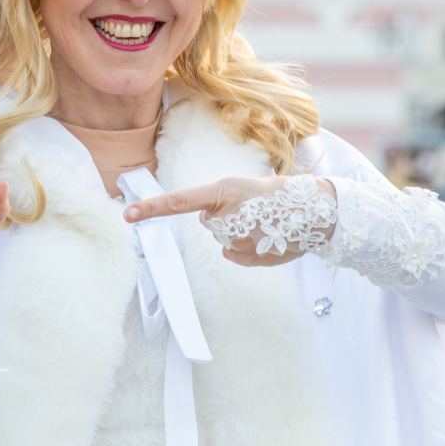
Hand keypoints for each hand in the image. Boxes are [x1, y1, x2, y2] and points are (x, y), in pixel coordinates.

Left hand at [123, 175, 336, 267]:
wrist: (317, 212)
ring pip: (224, 240)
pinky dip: (247, 250)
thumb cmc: (280, 196)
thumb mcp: (246, 189)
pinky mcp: (248, 257)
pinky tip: (266, 238)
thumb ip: (221, 204)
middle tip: (253, 210)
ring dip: (239, 234)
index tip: (128, 215)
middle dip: (225, 218)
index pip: (180, 201)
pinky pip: (235, 255)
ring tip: (264, 224)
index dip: (153, 209)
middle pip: (209, 223)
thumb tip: (210, 223)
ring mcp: (237, 239)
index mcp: (224, 191)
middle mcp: (226, 216)